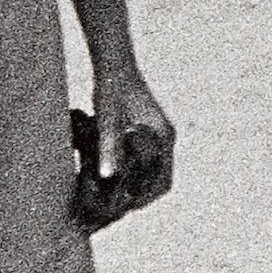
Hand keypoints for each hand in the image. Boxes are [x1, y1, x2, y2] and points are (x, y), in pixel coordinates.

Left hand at [93, 66, 176, 214]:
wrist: (112, 62)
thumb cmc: (110, 88)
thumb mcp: (107, 117)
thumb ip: (110, 145)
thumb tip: (109, 176)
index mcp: (163, 137)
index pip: (164, 182)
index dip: (147, 200)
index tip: (126, 210)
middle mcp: (163, 138)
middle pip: (157, 181)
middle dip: (138, 197)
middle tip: (114, 210)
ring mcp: (154, 135)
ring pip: (149, 173)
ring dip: (133, 186)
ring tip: (110, 198)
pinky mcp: (142, 131)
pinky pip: (140, 162)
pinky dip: (128, 174)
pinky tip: (107, 177)